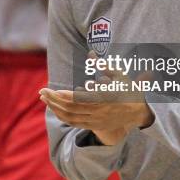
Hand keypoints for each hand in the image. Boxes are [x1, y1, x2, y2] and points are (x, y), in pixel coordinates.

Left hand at [39, 52, 153, 144]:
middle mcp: (99, 111)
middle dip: (54, 100)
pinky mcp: (95, 125)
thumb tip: (91, 54)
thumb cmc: (128, 90)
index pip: (77, 99)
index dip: (61, 95)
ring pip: (70, 117)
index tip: (50, 89)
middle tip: (42, 93)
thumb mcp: (119, 75)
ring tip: (45, 100)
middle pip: (70, 108)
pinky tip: (56, 109)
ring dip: (56, 109)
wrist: (138, 112)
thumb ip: (103, 65)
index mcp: (104, 97)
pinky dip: (63, 116)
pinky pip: (75, 123)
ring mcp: (96, 120)